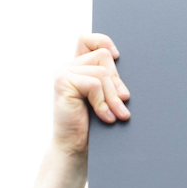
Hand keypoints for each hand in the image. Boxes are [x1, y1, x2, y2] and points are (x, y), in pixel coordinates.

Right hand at [52, 33, 127, 156]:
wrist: (74, 148)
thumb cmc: (91, 125)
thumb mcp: (104, 97)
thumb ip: (108, 79)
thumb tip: (123, 64)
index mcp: (76, 67)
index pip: (88, 39)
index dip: (104, 42)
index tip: (117, 57)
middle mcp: (68, 67)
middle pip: (103, 56)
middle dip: (116, 82)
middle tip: (123, 103)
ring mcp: (64, 73)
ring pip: (101, 72)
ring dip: (113, 97)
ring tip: (117, 115)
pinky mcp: (63, 82)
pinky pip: (94, 84)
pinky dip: (103, 102)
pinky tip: (105, 117)